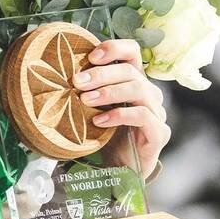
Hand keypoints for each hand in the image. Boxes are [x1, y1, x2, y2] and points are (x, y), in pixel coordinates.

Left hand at [73, 38, 170, 179]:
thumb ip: (86, 89)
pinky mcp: (158, 132)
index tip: (91, 56)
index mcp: (134, 80)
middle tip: (77, 82)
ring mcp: (157, 112)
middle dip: (101, 74)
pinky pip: (142, 115)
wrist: (118, 170)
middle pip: (131, 71)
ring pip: (137, 89)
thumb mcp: (93, 107)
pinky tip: (99, 121)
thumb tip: (60, 72)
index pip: (132, 51)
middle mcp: (149, 93)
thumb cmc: (105, 134)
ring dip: (108, 92)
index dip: (114, 48)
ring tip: (85, 100)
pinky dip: (118, 115)